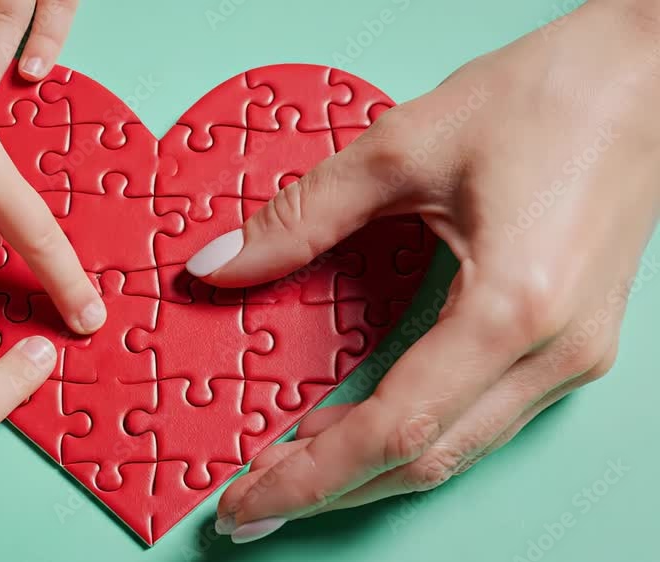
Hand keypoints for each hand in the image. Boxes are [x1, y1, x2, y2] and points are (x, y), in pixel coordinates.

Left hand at [186, 0, 659, 542]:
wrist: (650, 74)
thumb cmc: (545, 97)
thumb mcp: (400, 148)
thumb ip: (301, 217)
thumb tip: (218, 266)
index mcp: (512, 308)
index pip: (394, 429)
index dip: (310, 475)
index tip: (243, 500)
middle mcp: (552, 354)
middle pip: (425, 460)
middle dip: (327, 491)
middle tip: (247, 504)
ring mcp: (572, 358)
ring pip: (455, 450)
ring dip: (367, 471)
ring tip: (288, 475)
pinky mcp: (570, 345)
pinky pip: (479, 418)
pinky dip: (410, 435)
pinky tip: (356, 427)